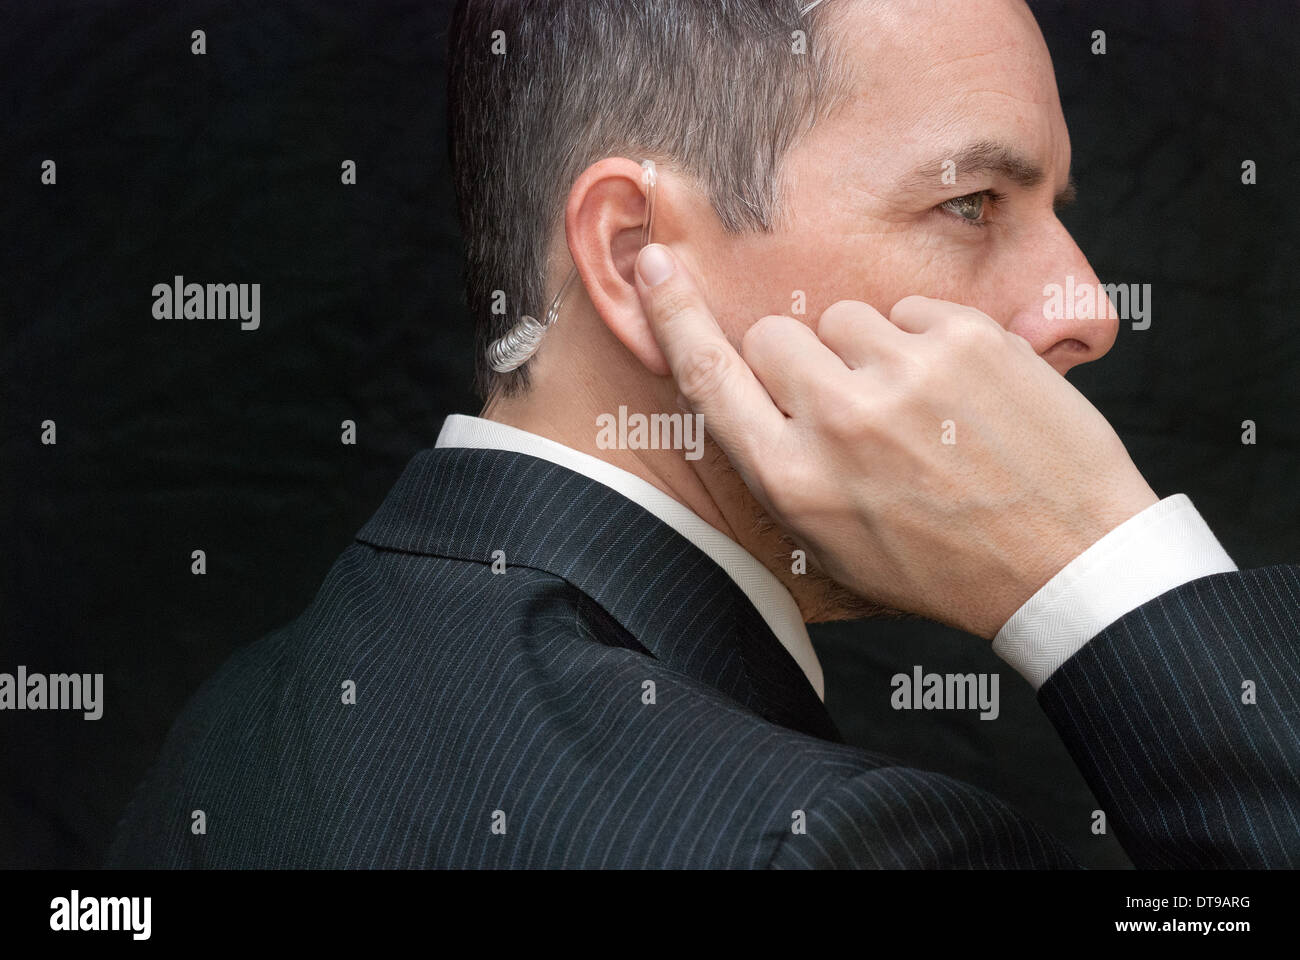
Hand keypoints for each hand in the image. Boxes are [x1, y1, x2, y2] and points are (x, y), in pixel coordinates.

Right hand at [633, 243, 1158, 638]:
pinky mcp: (965, 338)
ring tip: (917, 408)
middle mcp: (838, 422)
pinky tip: (958, 394)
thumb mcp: (833, 546)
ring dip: (866, 352)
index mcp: (794, 480)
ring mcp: (904, 373)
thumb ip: (780, 467)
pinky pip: (908, 308)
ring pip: (843, 318)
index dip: (673, 316)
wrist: (1067, 562)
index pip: (708, 377)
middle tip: (847, 401)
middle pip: (774, 336)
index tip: (653, 265)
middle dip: (800, 360)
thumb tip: (749, 386)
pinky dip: (924, 341)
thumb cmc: (942, 565)